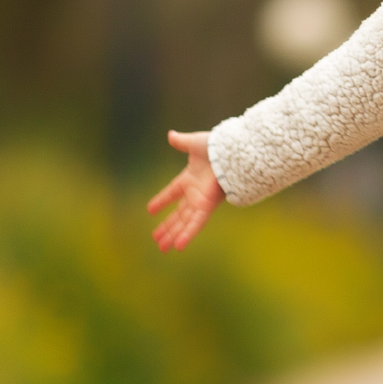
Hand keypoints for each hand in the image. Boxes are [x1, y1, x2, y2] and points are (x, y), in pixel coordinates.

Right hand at [147, 130, 223, 251]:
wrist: (232, 152)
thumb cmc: (217, 146)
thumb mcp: (194, 143)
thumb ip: (181, 142)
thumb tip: (170, 135)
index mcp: (190, 178)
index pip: (172, 192)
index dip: (162, 200)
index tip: (150, 209)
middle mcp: (195, 193)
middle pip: (178, 214)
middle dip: (168, 227)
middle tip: (157, 239)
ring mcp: (202, 201)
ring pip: (185, 223)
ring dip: (174, 236)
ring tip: (162, 248)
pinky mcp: (208, 207)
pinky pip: (196, 224)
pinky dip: (187, 235)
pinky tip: (178, 246)